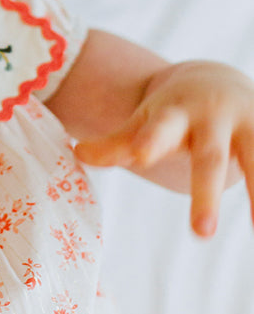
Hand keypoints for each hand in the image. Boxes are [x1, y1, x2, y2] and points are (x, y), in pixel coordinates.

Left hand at [75, 60, 253, 236]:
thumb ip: (116, 142)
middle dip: (205, 194)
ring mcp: (249, 126)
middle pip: (209, 159)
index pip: (160, 128)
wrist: (216, 79)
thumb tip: (78, 154)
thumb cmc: (172, 112)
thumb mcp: (144, 122)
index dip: (150, 140)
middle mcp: (215, 119)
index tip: (141, 155)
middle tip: (201, 234)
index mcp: (176, 114)